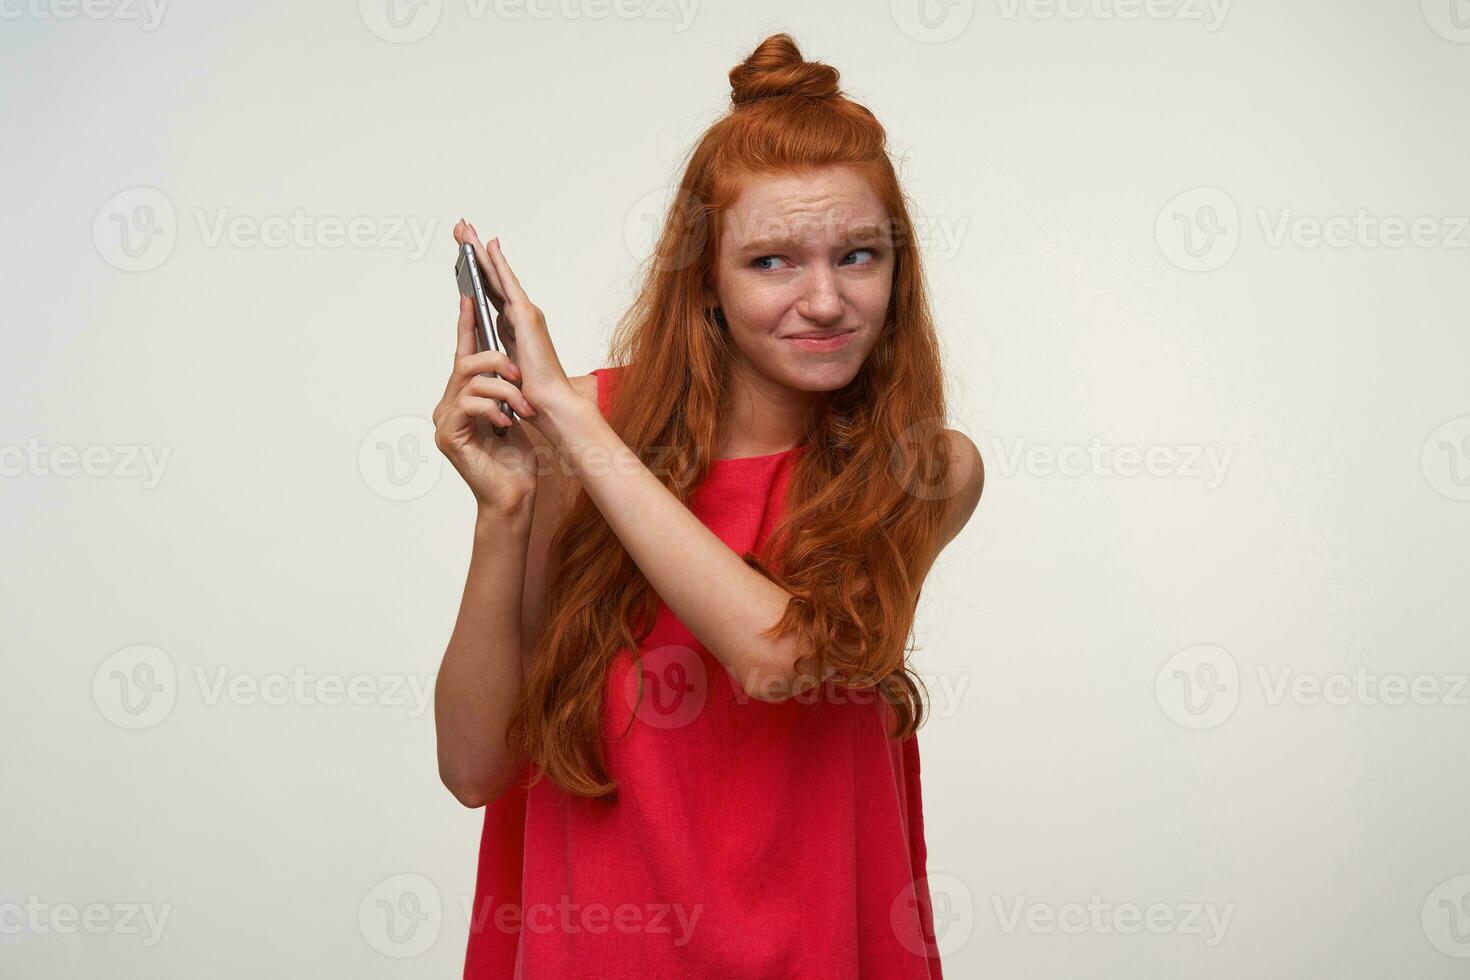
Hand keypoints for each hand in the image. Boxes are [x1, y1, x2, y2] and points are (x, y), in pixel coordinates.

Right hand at [432, 290, 540, 517]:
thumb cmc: (516, 459)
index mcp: (463, 398)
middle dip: (497, 361)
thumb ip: (503, 388)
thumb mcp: (514, 413)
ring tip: (522, 409)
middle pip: (465, 361)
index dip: (465, 324)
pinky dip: (494, 408)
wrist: (514, 495)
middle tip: (520, 375)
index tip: (469, 295)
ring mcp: (443, 421)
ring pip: (470, 379)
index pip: (462, 354)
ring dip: (504, 389)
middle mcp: (447, 406)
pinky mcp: (447, 435)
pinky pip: (469, 403)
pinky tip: (507, 423)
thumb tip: (508, 361)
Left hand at [452, 219, 577, 427]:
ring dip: (481, 251)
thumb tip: (489, 335)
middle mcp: (522, 314)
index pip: (491, 292)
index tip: (465, 251)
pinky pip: (508, 284)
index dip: (478, 271)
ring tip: (465, 228)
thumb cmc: (532, 393)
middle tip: (461, 227)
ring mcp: (526, 313)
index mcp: (515, 326)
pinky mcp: (526, 317)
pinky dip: (498, 264)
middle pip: (492, 277)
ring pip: (498, 274)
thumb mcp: (507, 365)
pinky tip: (489, 247)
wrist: (550, 405)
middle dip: (476, 252)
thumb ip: (501, 346)